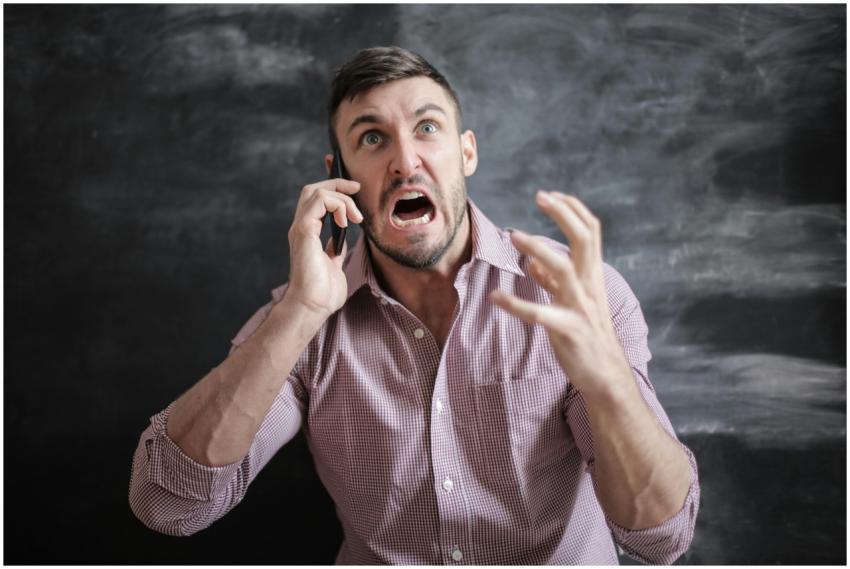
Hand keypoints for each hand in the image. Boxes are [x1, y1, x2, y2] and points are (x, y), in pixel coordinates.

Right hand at [286, 177, 362, 318]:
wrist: (312, 306)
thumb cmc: (322, 292)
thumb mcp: (334, 265)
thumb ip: (335, 250)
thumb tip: (341, 241)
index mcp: (308, 234)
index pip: (316, 200)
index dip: (333, 188)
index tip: (354, 189)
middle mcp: (302, 227)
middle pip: (313, 189)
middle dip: (336, 182)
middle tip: (357, 188)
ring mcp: (301, 228)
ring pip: (315, 191)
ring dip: (341, 197)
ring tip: (356, 217)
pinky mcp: (304, 231)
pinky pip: (319, 201)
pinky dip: (337, 205)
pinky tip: (347, 222)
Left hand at [490, 191, 633, 399]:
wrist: (607, 376)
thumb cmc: (587, 337)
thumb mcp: (572, 303)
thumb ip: (552, 281)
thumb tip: (532, 261)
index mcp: (592, 277)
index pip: (591, 232)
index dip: (572, 209)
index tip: (550, 195)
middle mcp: (590, 286)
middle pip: (584, 239)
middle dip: (563, 213)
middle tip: (540, 196)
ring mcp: (581, 307)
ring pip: (563, 268)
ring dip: (537, 248)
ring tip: (513, 236)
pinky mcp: (568, 330)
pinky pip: (540, 314)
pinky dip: (516, 304)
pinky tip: (495, 297)